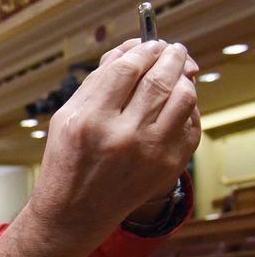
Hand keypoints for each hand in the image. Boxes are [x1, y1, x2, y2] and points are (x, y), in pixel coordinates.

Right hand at [0, 39, 199, 256]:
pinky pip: (191, 124)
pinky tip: (177, 104)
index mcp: (90, 120)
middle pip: (160, 78)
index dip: (141, 49)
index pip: (127, 68)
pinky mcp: (169, 165)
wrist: (75, 212)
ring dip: (184, 78)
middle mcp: (122, 135)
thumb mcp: (66, 118)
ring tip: (178, 73)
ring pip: (184, 97)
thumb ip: (97, 82)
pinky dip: (187, 108)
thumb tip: (129, 50)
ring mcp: (150, 152)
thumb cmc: (68, 162)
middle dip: (170, 56)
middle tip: (171, 49)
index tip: (148, 44)